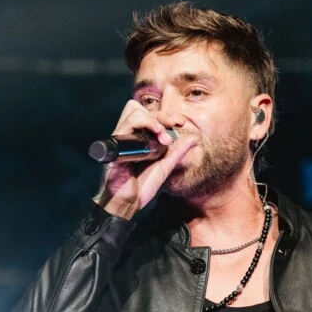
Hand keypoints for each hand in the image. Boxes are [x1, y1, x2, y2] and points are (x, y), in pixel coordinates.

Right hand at [92, 100, 199, 218]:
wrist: (128, 202)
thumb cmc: (142, 186)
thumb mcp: (166, 165)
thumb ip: (178, 151)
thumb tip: (194, 137)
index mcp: (140, 139)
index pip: (150, 116)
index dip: (166, 115)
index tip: (180, 123)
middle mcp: (130, 136)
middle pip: (140, 108)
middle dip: (161, 115)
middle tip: (173, 125)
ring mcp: (122, 139)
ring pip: (133, 111)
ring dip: (152, 119)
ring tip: (163, 134)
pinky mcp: (116, 145)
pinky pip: (126, 125)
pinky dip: (142, 124)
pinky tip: (156, 135)